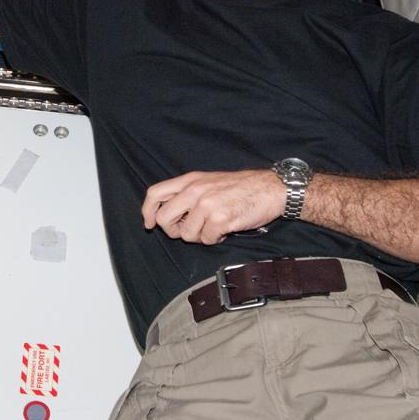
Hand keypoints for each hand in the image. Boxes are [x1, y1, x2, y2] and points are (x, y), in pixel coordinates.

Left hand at [141, 169, 284, 244]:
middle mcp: (195, 190)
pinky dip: (216, 239)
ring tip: (215, 225)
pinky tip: (226, 229)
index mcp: (190, 180)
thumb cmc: (241, 187)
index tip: (150, 224)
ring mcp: (207, 204)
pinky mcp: (220, 218)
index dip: (147, 211)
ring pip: (186, 234)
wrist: (271, 189)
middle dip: (175, 231)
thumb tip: (168, 215)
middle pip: (164, 218)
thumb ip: (188, 193)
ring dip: (201, 236)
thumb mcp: (209, 181)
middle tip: (190, 230)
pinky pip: (206, 240)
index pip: (155, 193)